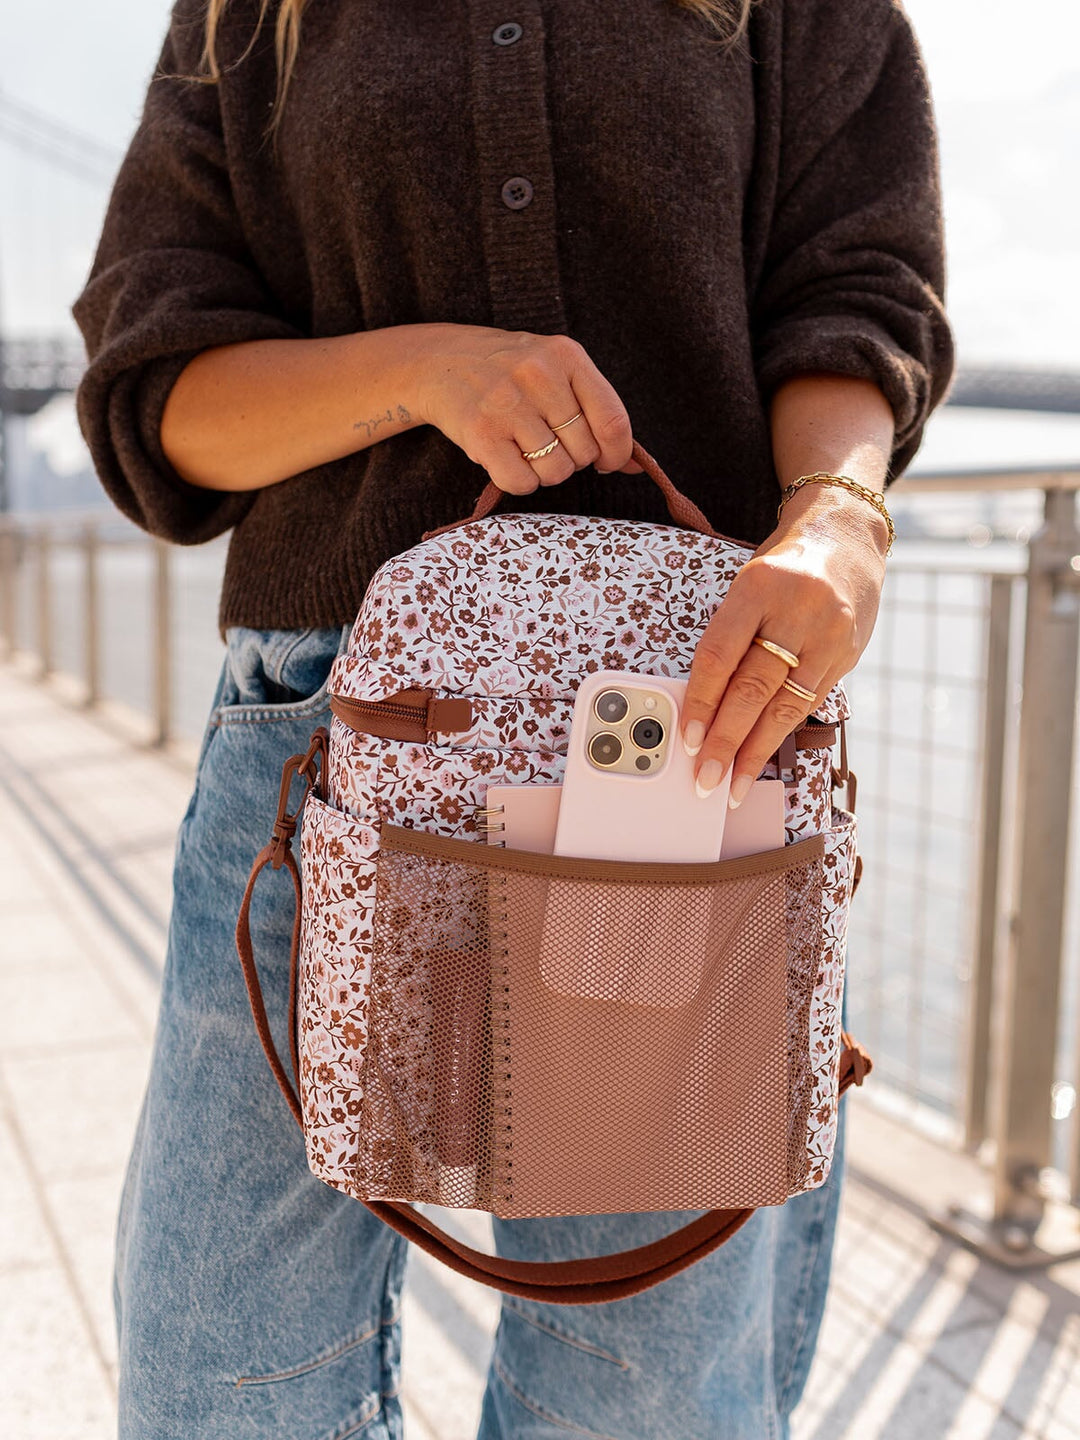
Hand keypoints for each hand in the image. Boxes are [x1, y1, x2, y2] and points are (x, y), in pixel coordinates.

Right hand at [411, 324, 641, 491]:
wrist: (440, 362)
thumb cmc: (510, 373)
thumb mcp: (556, 372)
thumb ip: (596, 410)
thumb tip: (636, 466)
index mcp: (566, 356)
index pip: (612, 420)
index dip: (617, 453)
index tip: (608, 462)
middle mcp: (538, 375)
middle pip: (585, 452)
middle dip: (573, 459)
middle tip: (549, 444)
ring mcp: (508, 404)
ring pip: (556, 471)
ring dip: (546, 472)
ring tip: (526, 448)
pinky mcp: (481, 433)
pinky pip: (522, 482)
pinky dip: (519, 481)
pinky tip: (506, 458)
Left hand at [681, 483, 888, 805]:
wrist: (845, 537)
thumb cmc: (784, 567)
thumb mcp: (749, 585)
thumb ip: (730, 637)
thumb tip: (702, 703)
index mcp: (758, 587)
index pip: (721, 654)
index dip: (702, 700)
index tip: (688, 737)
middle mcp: (797, 610)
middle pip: (753, 687)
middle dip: (726, 739)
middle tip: (706, 777)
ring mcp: (827, 633)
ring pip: (785, 704)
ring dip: (756, 750)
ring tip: (734, 782)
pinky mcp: (847, 653)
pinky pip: (810, 702)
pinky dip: (784, 733)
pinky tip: (766, 755)